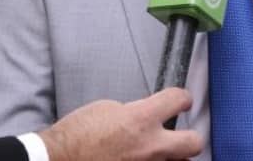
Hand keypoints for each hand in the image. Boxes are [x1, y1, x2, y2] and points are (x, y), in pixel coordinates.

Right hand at [38, 88, 202, 160]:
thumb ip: (135, 111)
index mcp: (141, 120)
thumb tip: (147, 115)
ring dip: (174, 158)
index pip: (179, 100)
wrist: (58, 159)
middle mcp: (150, 146)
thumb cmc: (76, 135)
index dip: (183, 97)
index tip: (182, 100)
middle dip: (191, 136)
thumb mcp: (108, 109)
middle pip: (194, 141)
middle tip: (182, 134)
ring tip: (163, 154)